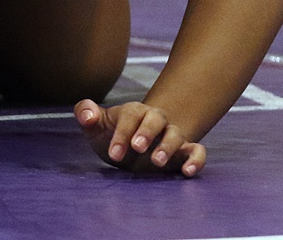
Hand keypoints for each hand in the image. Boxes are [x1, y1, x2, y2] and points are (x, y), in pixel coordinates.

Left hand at [75, 100, 204, 176]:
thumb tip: (87, 115)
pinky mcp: (184, 153)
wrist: (132, 149)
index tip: (114, 153)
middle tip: (137, 148)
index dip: (123, 133)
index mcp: (134, 111)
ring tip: (156, 163)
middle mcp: (155, 121)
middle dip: (147, 132)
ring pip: (175, 134)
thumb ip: (86, 114)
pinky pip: (197, 151)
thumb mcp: (96, 126)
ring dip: (168, 147)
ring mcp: (171, 136)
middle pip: (156, 118)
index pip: (131, 115)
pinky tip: (187, 171)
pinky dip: (196, 159)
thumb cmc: (111, 134)